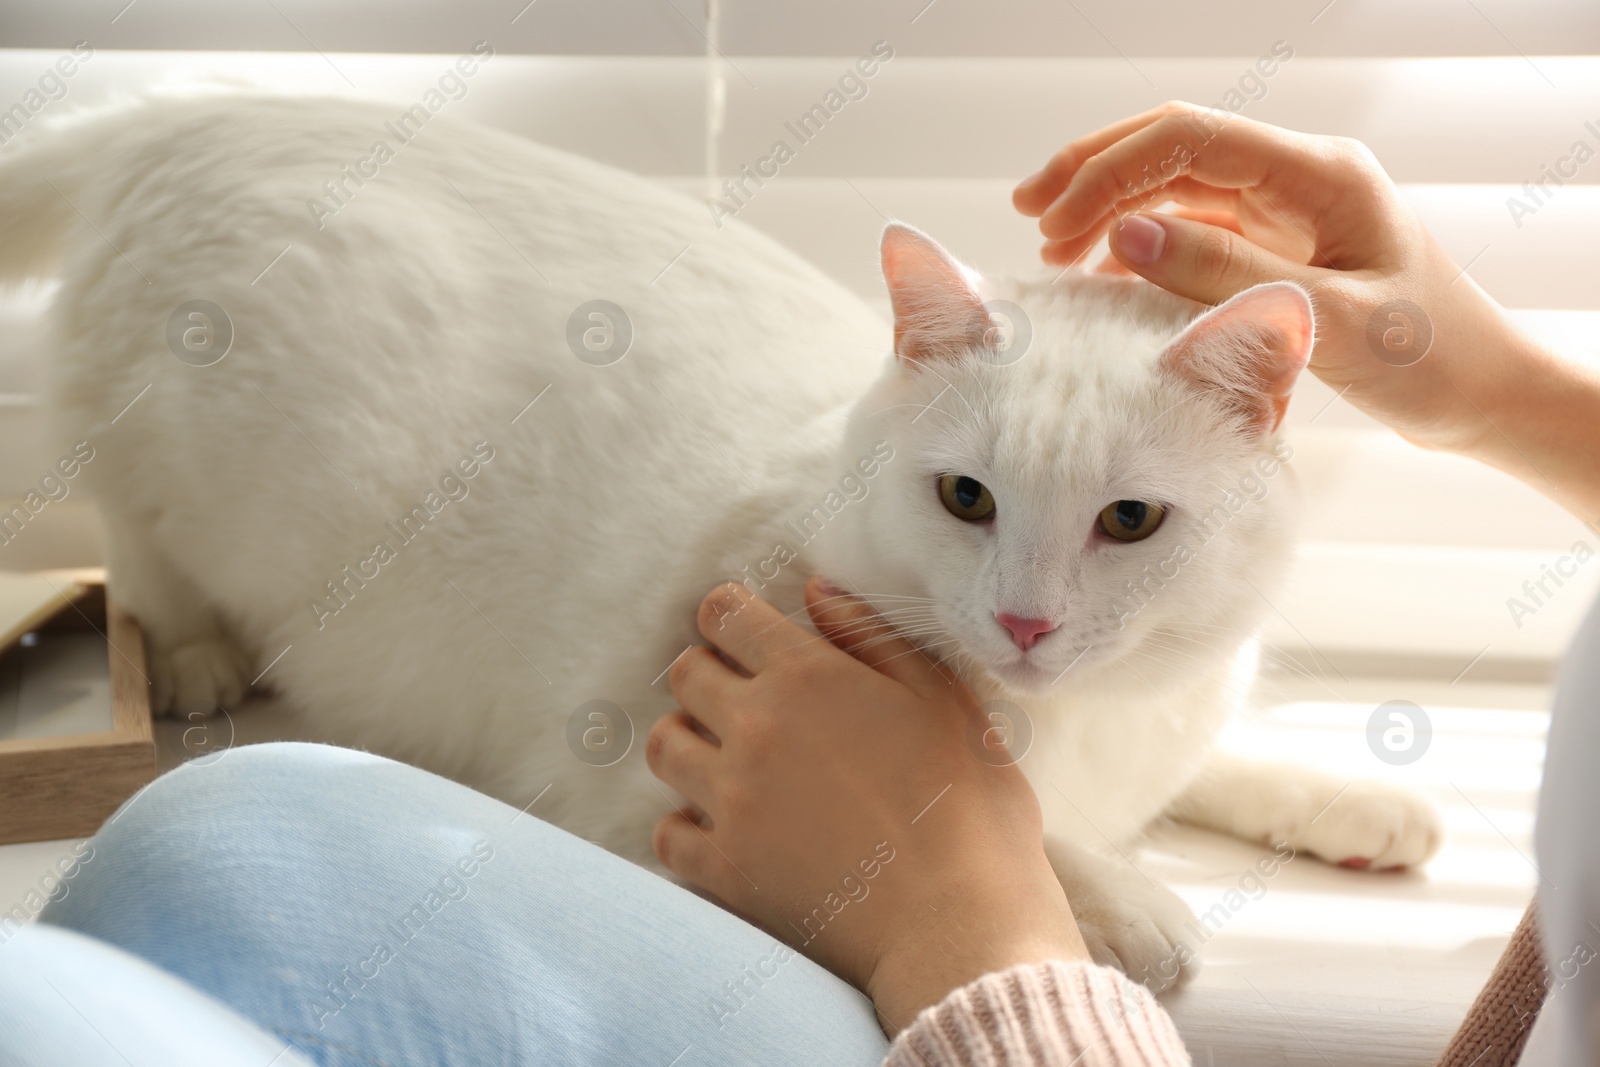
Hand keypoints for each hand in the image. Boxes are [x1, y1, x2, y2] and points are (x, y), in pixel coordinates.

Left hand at [648, 577, 1086, 1030]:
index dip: (731, 614)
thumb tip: (817, 591)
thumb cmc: (969, 808)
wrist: (959, 924)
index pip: (725, 614)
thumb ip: (874, 636)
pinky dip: (685, 824)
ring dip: (687, 741)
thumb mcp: (941, 699)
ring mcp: (732, 800)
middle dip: (708, 673)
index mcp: (807, 675)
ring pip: (663, 747)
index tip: (745, 631)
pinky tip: (721, 826)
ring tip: (725, 758)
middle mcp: (754, 728)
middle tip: (743, 696)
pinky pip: (667, 833)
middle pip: (685, 675)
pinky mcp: (724, 868)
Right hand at [1014, 102, 1599, 518]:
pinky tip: (1106, 279)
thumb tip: (1125, 239)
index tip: (1053, 220)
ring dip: (1112, 209)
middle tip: (1029, 214)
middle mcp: (1297, 178)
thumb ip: (1226, 276)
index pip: (1189, 140)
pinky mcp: (1278, 248)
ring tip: (1055, 252)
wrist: (1485, 395)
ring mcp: (1286, 211)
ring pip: (1177, 186)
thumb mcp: (1327, 319)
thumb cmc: (1430, 359)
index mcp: (1318, 174)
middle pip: (1174, 145)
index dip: (1110, 171)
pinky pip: (1195, 229)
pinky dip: (1142, 246)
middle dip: (1095, 172)